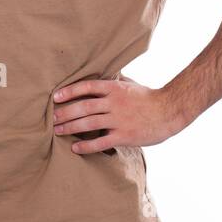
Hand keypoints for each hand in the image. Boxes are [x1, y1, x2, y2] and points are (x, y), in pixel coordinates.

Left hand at [51, 74, 180, 154]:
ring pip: (89, 123)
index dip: (70, 91)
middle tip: (51, 117)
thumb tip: (101, 73)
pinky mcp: (124, 136)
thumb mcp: (130, 84)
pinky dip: (86, 146)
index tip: (55, 96)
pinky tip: (75, 148)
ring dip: (70, 127)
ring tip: (57, 131)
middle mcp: (114, 103)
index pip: (87, 87)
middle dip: (65, 112)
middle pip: (83, 106)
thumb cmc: (148, 97)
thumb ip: (114, 81)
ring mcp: (119, 120)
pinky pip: (101, 142)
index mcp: (114, 88)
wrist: (169, 111)